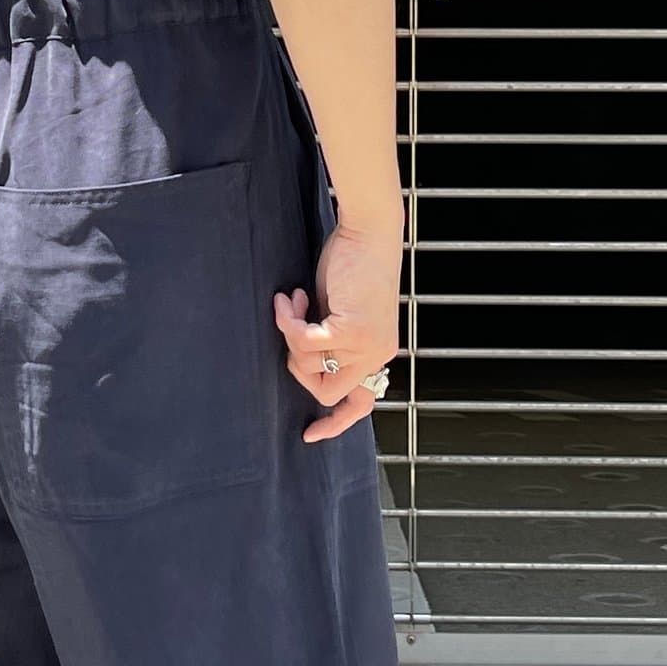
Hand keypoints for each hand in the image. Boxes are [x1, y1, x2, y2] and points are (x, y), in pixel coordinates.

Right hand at [271, 223, 401, 441]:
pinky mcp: (352, 331)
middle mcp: (377, 356)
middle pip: (324, 393)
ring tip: (294, 303)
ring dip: (291, 336)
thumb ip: (330, 343)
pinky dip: (288, 322)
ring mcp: (367, 346)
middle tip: (293, 330)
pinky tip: (288, 299)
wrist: (370, 231)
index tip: (310, 434)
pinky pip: (304, 343)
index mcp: (377, 354)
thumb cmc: (353, 264)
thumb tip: (301, 365)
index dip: (336, 423)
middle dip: (298, 367)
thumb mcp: (341, 314)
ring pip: (309, 367)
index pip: (361, 405)